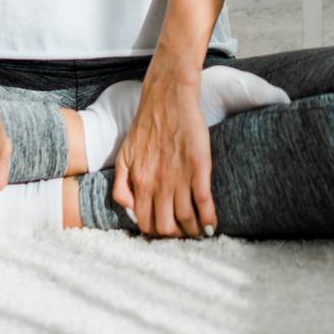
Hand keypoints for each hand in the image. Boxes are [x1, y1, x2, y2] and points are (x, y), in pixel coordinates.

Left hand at [110, 74, 216, 238]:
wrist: (167, 97)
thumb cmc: (145, 125)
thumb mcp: (123, 156)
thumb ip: (121, 185)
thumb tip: (130, 210)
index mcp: (140, 183)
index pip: (146, 223)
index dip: (157, 234)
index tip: (166, 232)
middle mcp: (158, 184)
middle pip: (167, 227)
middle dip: (176, 236)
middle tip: (185, 234)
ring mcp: (179, 177)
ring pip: (186, 219)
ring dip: (194, 231)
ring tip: (200, 231)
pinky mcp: (199, 167)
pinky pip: (204, 201)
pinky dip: (209, 218)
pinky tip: (212, 224)